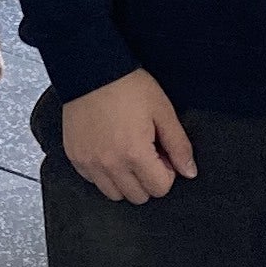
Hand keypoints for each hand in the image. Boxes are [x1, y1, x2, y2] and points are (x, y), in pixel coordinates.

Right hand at [61, 68, 196, 204]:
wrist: (91, 69)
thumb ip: (179, 145)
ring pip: (114, 194)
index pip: (160, 189)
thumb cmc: (128, 87)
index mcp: (135, 154)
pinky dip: (104, 174)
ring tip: (127, 155)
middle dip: (148, 179)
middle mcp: (110, 165)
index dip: (167, 172)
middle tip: (146, 153)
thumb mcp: (163, 111)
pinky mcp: (75, 157)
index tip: (161, 153)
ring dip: (126, 181)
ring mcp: (89, 163)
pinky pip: (94, 181)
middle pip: (138, 197)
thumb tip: (189, 172)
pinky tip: (109, 151)